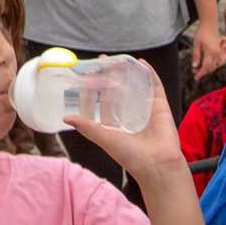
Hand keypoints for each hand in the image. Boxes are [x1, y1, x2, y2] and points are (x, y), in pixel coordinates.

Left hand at [65, 62, 187, 185]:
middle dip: (108, 76)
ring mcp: (144, 110)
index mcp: (114, 125)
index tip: (85, 75)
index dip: (92, 89)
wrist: (158, 165)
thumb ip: (87, 126)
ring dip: (126, 73)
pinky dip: (149, 74)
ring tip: (119, 59)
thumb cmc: (130, 156)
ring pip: (133, 86)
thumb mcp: (105, 138)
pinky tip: (142, 63)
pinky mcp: (160, 107)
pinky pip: (154, 86)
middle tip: (101, 60)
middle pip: (116, 91)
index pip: (99, 102)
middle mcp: (128, 117)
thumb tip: (65, 117)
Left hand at [189, 22, 223, 78]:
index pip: (206, 67)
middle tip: (194, 72)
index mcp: (211, 53)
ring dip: (207, 69)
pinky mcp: (220, 51)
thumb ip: (196, 56)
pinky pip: (217, 61)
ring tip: (198, 68)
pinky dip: (211, 65)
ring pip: (214, 65)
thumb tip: (194, 66)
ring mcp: (219, 52)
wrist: (209, 25)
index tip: (195, 77)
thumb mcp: (196, 44)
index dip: (200, 73)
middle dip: (203, 72)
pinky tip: (205, 64)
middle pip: (211, 68)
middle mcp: (217, 54)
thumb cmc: (202, 33)